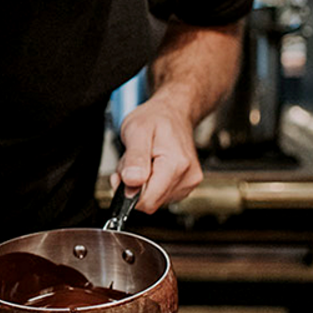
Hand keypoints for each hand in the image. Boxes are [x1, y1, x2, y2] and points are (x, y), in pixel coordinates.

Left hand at [114, 92, 203, 212]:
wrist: (173, 111)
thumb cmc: (156, 118)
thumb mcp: (137, 131)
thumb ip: (134, 159)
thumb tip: (131, 183)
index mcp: (176, 165)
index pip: (148, 201)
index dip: (129, 192)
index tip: (123, 175)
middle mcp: (187, 177)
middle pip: (151, 201)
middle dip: (134, 186)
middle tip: (131, 163)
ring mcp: (188, 183)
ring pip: (155, 199)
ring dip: (141, 185)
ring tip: (142, 161)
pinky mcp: (186, 185)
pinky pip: (161, 195)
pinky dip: (150, 184)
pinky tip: (150, 166)